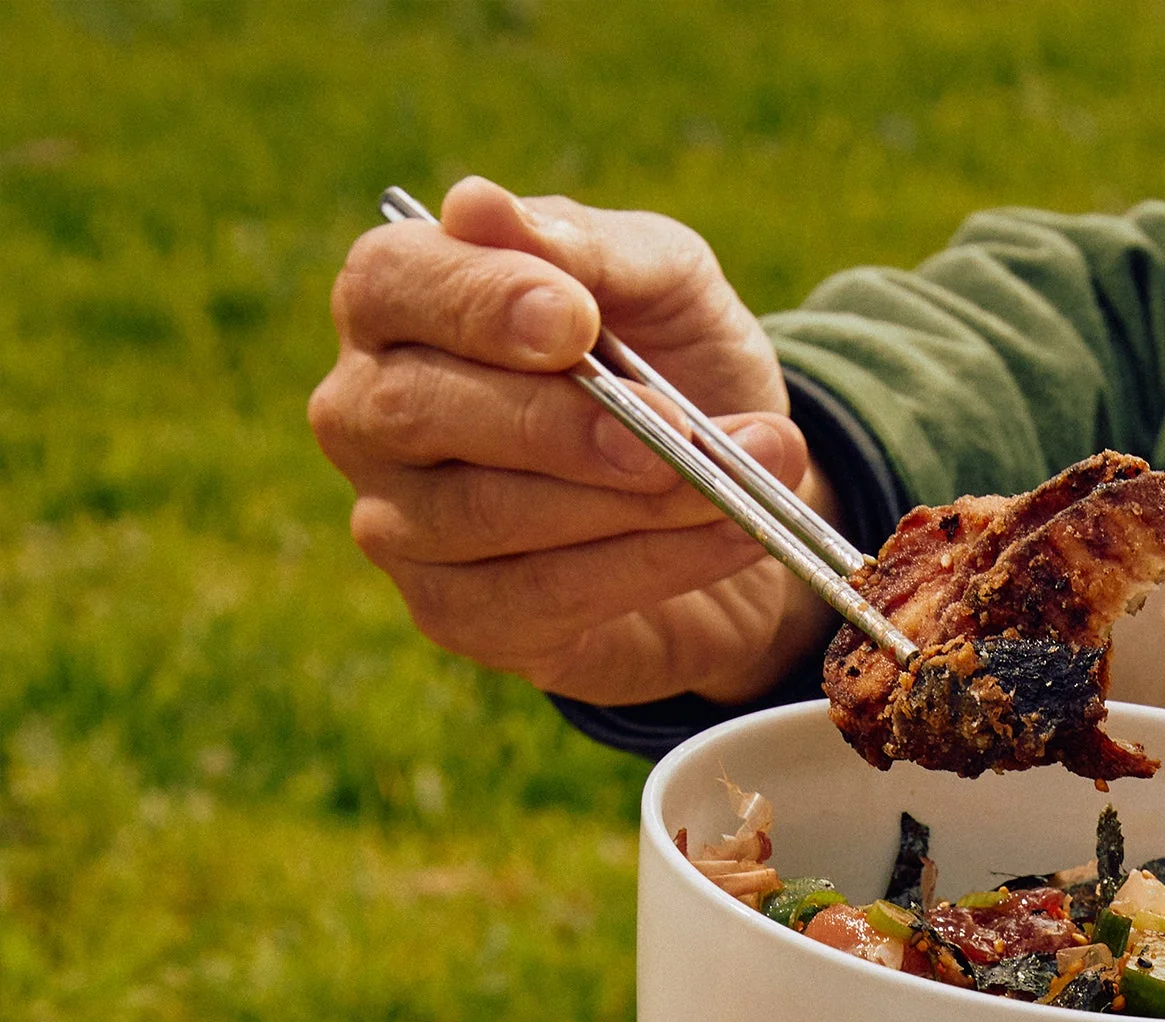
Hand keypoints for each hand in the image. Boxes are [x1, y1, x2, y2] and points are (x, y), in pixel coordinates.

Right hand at [310, 177, 841, 705]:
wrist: (737, 500)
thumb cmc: (676, 369)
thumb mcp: (665, 284)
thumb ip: (590, 249)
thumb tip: (479, 206)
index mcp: (399, 301)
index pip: (389, 283)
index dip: (478, 302)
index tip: (577, 320)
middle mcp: (370, 412)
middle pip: (419, 410)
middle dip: (558, 422)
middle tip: (672, 427)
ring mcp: (401, 524)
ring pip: (485, 514)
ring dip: (624, 503)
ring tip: (729, 487)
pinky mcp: (456, 616)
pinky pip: (541, 599)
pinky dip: (646, 568)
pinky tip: (727, 538)